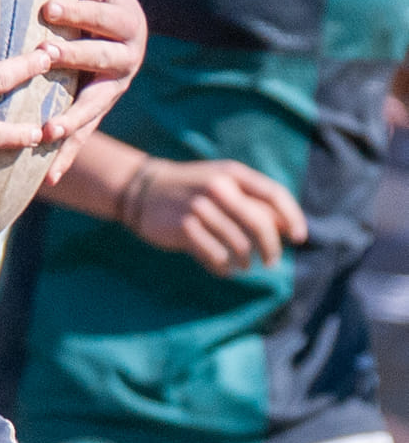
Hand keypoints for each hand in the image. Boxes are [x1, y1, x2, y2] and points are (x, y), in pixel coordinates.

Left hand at [36, 0, 148, 184]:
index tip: (45, 9)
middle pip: (100, 60)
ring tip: (47, 132)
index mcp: (123, 20)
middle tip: (43, 57)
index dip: (74, 11)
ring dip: (71, 120)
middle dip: (73, 59)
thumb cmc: (97, 0)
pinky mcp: (99, 116)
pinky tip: (45, 180)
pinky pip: (84, 140)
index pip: (98, 14)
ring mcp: (113, 90)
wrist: (121, 40)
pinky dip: (64, 158)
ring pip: (94, 107)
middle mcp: (126, 58)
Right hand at [128, 157, 306, 274]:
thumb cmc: (192, 189)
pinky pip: (214, 255)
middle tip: (271, 261)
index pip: (274, 195)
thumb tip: (285, 227)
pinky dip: (223, 266)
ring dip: (245, 260)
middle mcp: (219, 188)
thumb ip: (252, 200)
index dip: (292, 218)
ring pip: (238, 243)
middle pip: (260, 224)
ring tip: (243, 265)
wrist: (143, 190)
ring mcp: (200, 208)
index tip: (299, 238)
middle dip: (271, 248)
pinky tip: (222, 268)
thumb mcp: (222, 184)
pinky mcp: (183, 228)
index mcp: (233, 174)